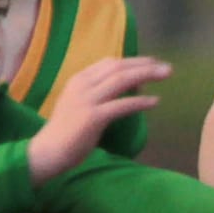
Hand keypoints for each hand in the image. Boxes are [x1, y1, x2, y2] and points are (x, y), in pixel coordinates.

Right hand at [27, 56, 169, 185]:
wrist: (47, 152)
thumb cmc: (66, 133)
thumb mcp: (80, 105)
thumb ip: (99, 94)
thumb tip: (132, 88)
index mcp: (79, 80)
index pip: (110, 63)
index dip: (133, 61)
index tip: (152, 62)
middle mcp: (82, 85)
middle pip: (118, 67)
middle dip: (145, 65)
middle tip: (166, 67)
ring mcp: (87, 100)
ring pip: (121, 80)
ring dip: (146, 75)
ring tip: (165, 76)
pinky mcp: (92, 118)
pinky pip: (122, 105)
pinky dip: (140, 102)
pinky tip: (155, 102)